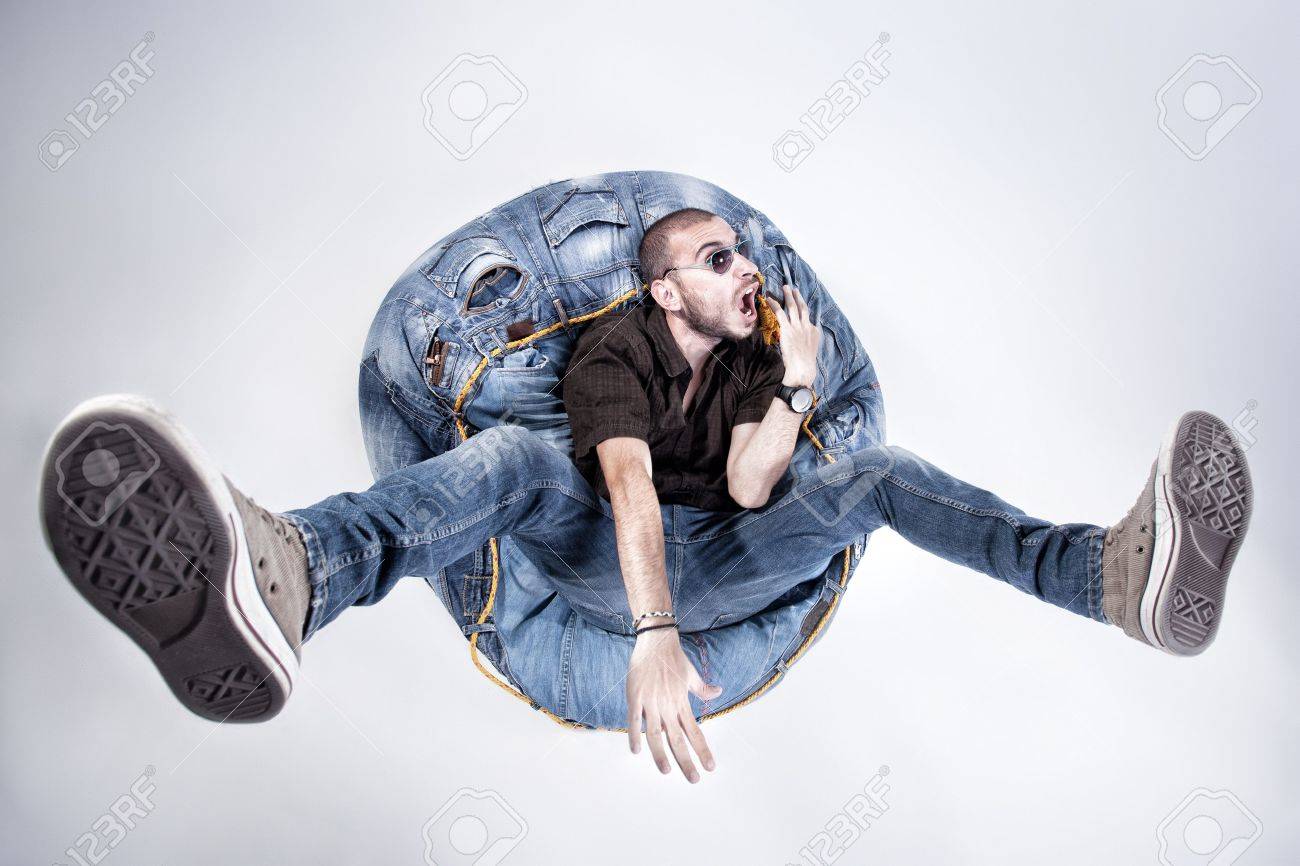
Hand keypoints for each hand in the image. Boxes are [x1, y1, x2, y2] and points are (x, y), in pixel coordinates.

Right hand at [626, 626, 721, 782]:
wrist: (657, 640)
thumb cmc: (674, 657)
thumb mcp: (692, 674)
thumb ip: (703, 687)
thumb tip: (719, 691)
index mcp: (682, 703)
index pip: (695, 732)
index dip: (703, 750)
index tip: (710, 767)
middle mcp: (668, 706)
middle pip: (678, 739)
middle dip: (686, 761)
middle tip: (694, 779)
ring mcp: (651, 701)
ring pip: (656, 734)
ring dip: (661, 754)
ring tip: (667, 771)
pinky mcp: (636, 696)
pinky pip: (634, 719)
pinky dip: (635, 735)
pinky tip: (636, 751)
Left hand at [771, 284, 820, 387]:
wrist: (802, 371)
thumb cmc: (804, 366)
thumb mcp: (809, 353)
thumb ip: (805, 344)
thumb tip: (799, 343)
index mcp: (814, 332)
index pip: (807, 319)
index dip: (802, 311)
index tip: (798, 304)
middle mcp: (807, 327)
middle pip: (803, 308)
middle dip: (798, 297)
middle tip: (793, 289)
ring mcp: (798, 327)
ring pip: (793, 307)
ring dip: (788, 296)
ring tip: (785, 287)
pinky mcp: (788, 330)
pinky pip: (780, 313)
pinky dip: (775, 304)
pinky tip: (770, 299)